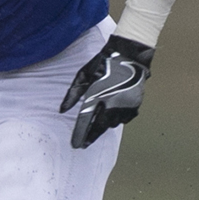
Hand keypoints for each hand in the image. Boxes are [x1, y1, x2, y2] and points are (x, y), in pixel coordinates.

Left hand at [59, 34, 153, 148]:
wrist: (129, 54)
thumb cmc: (103, 63)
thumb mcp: (83, 75)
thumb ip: (72, 94)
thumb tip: (63, 110)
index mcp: (97, 94)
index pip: (86, 120)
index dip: (80, 134)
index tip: (75, 145)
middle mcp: (112, 102)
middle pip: (100, 126)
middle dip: (91, 136)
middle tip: (84, 144)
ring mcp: (126, 104)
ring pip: (113, 123)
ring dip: (104, 127)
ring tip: (96, 130)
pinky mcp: (136, 103)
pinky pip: (125, 118)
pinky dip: (117, 120)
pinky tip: (112, 119)